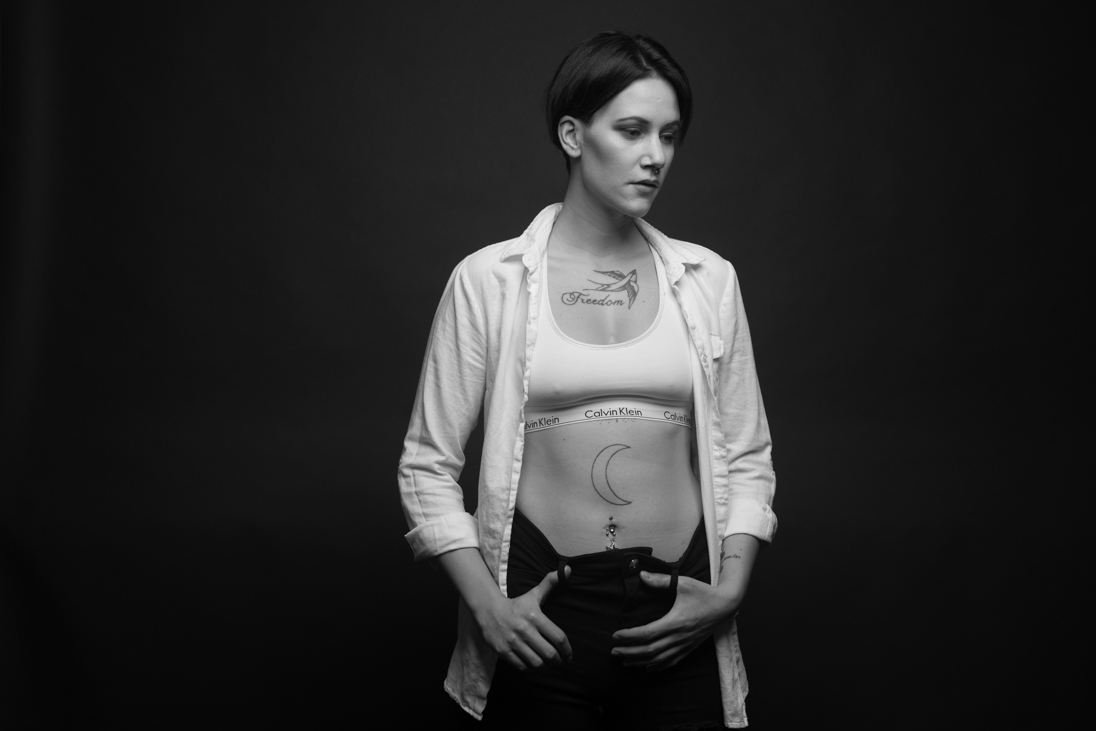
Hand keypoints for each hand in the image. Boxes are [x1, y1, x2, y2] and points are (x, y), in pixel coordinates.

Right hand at [475, 567, 572, 671]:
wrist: (489, 610)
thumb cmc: (516, 604)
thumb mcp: (533, 594)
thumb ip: (550, 583)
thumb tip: (569, 570)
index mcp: (535, 617)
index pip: (558, 637)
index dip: (567, 650)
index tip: (569, 655)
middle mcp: (525, 630)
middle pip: (549, 653)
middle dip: (557, 661)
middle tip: (559, 662)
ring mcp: (513, 642)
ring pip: (536, 663)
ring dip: (545, 666)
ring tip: (547, 664)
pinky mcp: (503, 651)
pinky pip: (522, 666)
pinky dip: (530, 668)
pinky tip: (533, 664)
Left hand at [610, 571, 740, 670]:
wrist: (726, 605)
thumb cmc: (704, 593)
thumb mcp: (683, 583)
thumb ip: (661, 580)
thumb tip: (642, 575)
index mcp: (675, 622)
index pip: (647, 634)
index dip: (629, 637)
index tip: (615, 636)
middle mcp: (679, 637)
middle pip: (650, 650)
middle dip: (630, 652)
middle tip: (614, 652)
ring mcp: (685, 645)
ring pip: (659, 659)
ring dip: (640, 661)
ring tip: (625, 661)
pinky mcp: (690, 648)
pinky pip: (672, 662)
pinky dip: (658, 666)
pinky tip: (647, 667)